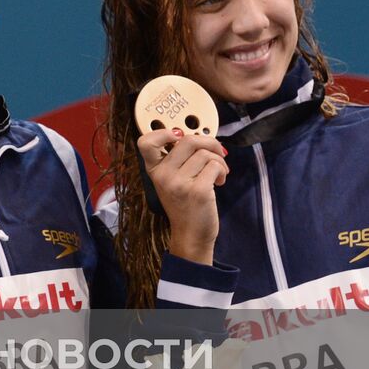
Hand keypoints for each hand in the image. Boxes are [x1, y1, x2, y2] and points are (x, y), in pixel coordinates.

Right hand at [136, 128, 228, 264]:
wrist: (190, 235)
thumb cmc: (185, 205)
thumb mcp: (172, 181)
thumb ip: (178, 160)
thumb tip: (201, 137)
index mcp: (154, 170)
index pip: (146, 142)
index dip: (162, 132)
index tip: (178, 136)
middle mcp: (163, 175)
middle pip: (188, 140)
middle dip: (209, 142)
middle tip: (217, 152)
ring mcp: (179, 183)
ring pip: (205, 153)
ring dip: (219, 160)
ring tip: (219, 174)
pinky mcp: (197, 191)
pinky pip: (215, 166)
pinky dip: (223, 171)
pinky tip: (220, 181)